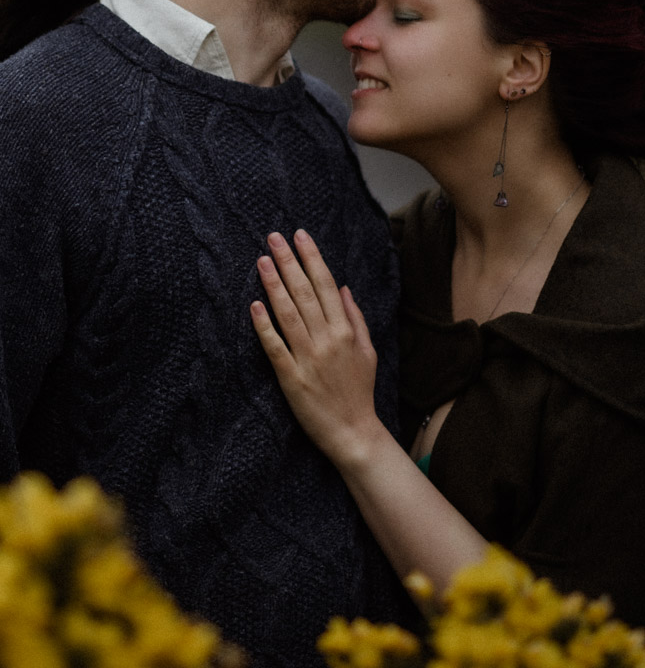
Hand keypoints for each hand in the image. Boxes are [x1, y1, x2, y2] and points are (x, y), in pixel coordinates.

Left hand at [250, 230, 382, 465]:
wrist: (354, 432)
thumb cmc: (360, 391)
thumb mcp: (367, 351)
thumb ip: (355, 318)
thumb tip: (343, 288)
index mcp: (345, 331)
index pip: (325, 284)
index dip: (311, 257)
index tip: (299, 235)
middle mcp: (327, 339)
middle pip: (304, 292)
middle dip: (288, 261)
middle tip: (273, 237)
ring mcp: (308, 358)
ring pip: (288, 313)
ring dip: (274, 284)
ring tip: (261, 260)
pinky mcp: (291, 378)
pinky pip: (274, 347)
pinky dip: (264, 325)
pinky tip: (254, 305)